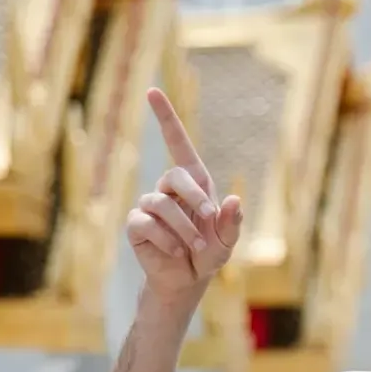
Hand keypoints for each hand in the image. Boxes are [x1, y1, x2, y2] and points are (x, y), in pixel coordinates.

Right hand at [126, 88, 244, 310]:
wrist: (186, 281)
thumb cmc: (208, 254)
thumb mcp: (227, 241)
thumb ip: (232, 222)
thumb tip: (234, 200)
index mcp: (193, 182)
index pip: (177, 142)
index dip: (165, 117)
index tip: (152, 91)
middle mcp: (168, 189)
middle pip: (174, 176)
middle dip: (194, 198)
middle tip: (209, 221)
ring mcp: (149, 206)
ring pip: (161, 205)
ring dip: (183, 229)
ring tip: (194, 249)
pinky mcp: (136, 225)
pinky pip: (146, 224)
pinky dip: (167, 240)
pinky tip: (176, 253)